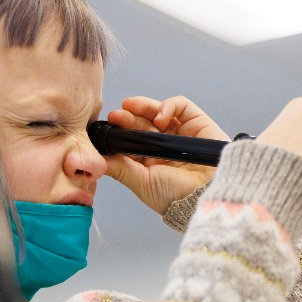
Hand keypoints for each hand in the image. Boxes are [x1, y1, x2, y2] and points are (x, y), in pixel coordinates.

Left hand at [105, 96, 225, 213]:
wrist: (205, 194)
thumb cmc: (175, 195)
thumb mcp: (141, 182)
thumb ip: (119, 168)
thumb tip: (96, 159)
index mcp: (150, 161)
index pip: (131, 139)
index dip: (119, 131)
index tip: (107, 126)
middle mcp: (164, 145)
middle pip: (142, 123)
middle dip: (127, 117)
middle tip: (116, 115)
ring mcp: (180, 132)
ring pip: (158, 111)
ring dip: (142, 107)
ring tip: (131, 106)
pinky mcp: (196, 122)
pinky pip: (180, 106)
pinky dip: (168, 106)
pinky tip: (161, 117)